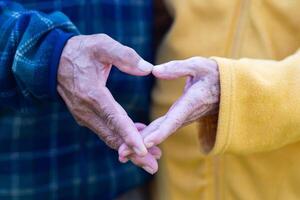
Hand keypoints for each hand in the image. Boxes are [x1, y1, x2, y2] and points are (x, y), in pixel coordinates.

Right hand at [57, 34, 152, 155]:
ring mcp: (84, 115)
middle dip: (133, 153)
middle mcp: (87, 110)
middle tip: (153, 165)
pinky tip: (136, 139)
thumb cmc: (80, 50)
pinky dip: (120, 138)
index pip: (114, 118)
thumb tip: (147, 69)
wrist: (54, 59)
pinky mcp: (85, 116)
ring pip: (109, 137)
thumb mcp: (101, 44)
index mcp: (92, 93)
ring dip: (128, 149)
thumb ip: (124, 55)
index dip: (129, 135)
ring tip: (149, 160)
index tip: (143, 150)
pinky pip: (105, 131)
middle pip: (113, 136)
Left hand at [118, 57, 219, 172]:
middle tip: (122, 154)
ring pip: (160, 132)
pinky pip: (161, 129)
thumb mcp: (198, 66)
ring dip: (141, 143)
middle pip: (162, 131)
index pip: (174, 119)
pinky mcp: (177, 119)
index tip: (145, 143)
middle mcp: (185, 115)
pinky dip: (147, 136)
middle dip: (142, 143)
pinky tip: (133, 141)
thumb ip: (178, 68)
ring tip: (121, 153)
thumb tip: (154, 71)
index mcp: (191, 102)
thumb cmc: (212, 74)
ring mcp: (181, 119)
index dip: (160, 131)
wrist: (225, 89)